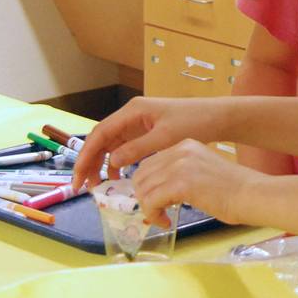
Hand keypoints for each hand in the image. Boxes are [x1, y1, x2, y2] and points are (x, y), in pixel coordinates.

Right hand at [72, 96, 229, 189]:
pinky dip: (118, 162)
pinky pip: (124, 148)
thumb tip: (112, 162)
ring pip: (111, 145)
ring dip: (102, 164)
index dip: (86, 156)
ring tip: (99, 186)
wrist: (217, 118)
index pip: (100, 133)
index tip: (79, 177)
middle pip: (101, 139)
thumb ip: (138, 149)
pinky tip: (119, 177)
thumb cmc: (195, 122)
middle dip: (90, 162)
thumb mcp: (166, 138)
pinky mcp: (146, 132)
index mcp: (133, 111)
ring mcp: (138, 123)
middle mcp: (131, 115)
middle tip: (83, 187)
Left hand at [131, 139, 260, 226]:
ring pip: (143, 189)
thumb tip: (160, 191)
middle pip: (142, 175)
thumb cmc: (236, 190)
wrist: (253, 194)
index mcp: (187, 146)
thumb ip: (182, 174)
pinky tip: (166, 221)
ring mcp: (180, 166)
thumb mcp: (204, 171)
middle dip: (144, 197)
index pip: (150, 163)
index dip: (147, 186)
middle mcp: (181, 151)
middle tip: (155, 211)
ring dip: (148, 208)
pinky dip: (153, 215)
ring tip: (162, 218)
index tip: (154, 201)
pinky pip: (151, 201)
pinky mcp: (181, 184)